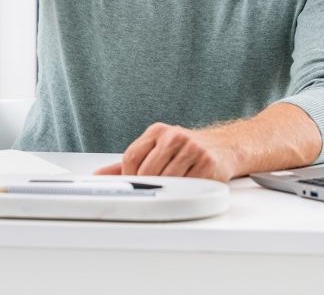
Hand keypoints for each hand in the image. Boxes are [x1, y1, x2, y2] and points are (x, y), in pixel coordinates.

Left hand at [93, 122, 239, 181]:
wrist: (225, 147)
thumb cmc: (187, 150)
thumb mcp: (157, 149)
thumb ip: (129, 162)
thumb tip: (98, 175)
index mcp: (158, 131)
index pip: (131, 157)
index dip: (128, 176)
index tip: (134, 185)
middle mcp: (174, 136)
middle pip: (146, 171)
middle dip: (147, 186)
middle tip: (154, 191)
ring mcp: (191, 148)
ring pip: (166, 180)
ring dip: (166, 190)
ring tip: (173, 188)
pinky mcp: (207, 163)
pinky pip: (187, 185)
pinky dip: (184, 192)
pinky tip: (187, 187)